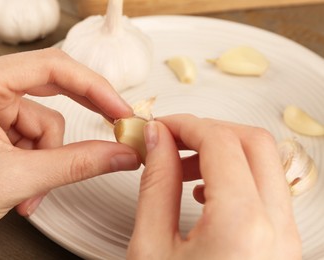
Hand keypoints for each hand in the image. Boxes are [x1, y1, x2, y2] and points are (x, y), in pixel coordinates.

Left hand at [0, 49, 140, 252]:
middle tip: (108, 129)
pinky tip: (21, 189)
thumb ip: (77, 164)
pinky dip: (34, 165)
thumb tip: (118, 153)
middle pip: (49, 91)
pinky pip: (29, 138)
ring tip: (30, 191)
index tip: (119, 108)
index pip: (52, 67)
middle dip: (73, 123)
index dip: (94, 87)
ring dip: (46, 160)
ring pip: (41, 125)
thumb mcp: (15, 180)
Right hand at [127, 114, 300, 259]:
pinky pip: (267, 192)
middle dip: (209, 131)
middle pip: (255, 143)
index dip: (186, 124)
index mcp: (241, 226)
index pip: (221, 142)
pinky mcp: (282, 246)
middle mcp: (276, 230)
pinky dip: (235, 177)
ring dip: (223, 152)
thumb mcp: (150, 249)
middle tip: (173, 138)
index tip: (161, 127)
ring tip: (182, 165)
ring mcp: (286, 239)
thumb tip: (158, 140)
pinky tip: (204, 190)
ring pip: (266, 165)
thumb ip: (156, 186)